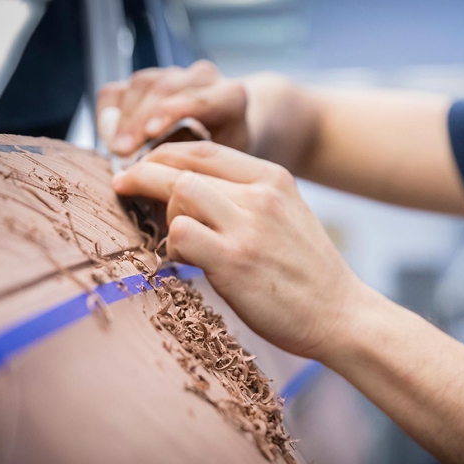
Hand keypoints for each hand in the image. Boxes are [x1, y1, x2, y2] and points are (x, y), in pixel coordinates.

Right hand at [97, 60, 249, 155]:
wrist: (227, 132)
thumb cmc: (227, 155)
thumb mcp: (226, 164)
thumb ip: (204, 166)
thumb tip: (168, 180)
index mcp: (230, 97)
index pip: (200, 98)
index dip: (173, 112)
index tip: (151, 132)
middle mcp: (203, 78)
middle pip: (166, 89)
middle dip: (140, 119)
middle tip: (124, 150)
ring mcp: (172, 75)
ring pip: (142, 84)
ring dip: (124, 117)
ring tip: (115, 147)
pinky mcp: (146, 82)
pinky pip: (120, 89)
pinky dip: (109, 111)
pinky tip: (108, 135)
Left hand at [112, 140, 367, 359]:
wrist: (341, 314)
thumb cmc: (306, 272)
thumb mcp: (285, 214)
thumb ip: (244, 196)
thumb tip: (185, 188)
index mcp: (271, 177)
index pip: (201, 149)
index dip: (162, 154)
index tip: (141, 167)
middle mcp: (259, 194)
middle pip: (181, 166)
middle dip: (143, 174)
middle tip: (122, 186)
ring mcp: (247, 225)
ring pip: (177, 194)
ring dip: (164, 216)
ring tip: (176, 240)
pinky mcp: (234, 260)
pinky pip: (180, 234)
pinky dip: (172, 247)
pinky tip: (186, 262)